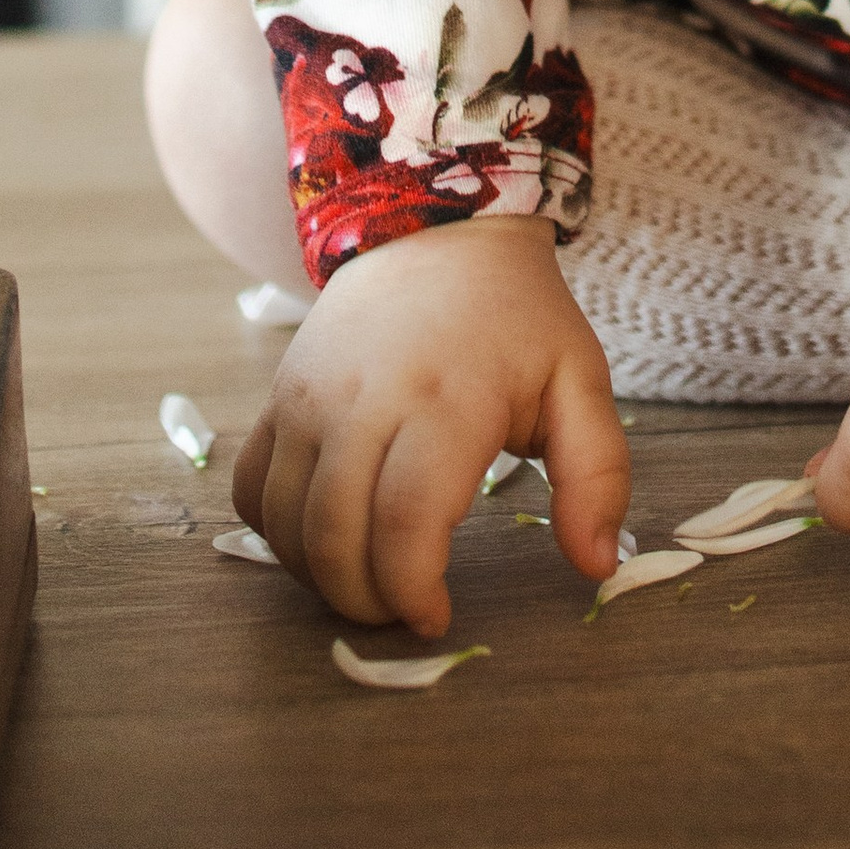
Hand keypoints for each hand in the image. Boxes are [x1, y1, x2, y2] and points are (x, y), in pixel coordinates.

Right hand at [233, 214, 627, 634]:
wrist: (435, 231)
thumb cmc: (517, 318)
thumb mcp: (580, 382)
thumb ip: (597, 476)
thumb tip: (596, 565)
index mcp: (447, 399)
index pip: (406, 522)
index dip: (413, 591)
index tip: (437, 616)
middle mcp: (363, 399)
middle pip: (335, 536)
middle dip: (365, 602)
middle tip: (402, 611)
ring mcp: (308, 397)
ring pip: (286, 525)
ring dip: (320, 578)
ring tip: (368, 583)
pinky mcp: (278, 398)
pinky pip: (251, 490)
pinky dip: (277, 536)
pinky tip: (324, 540)